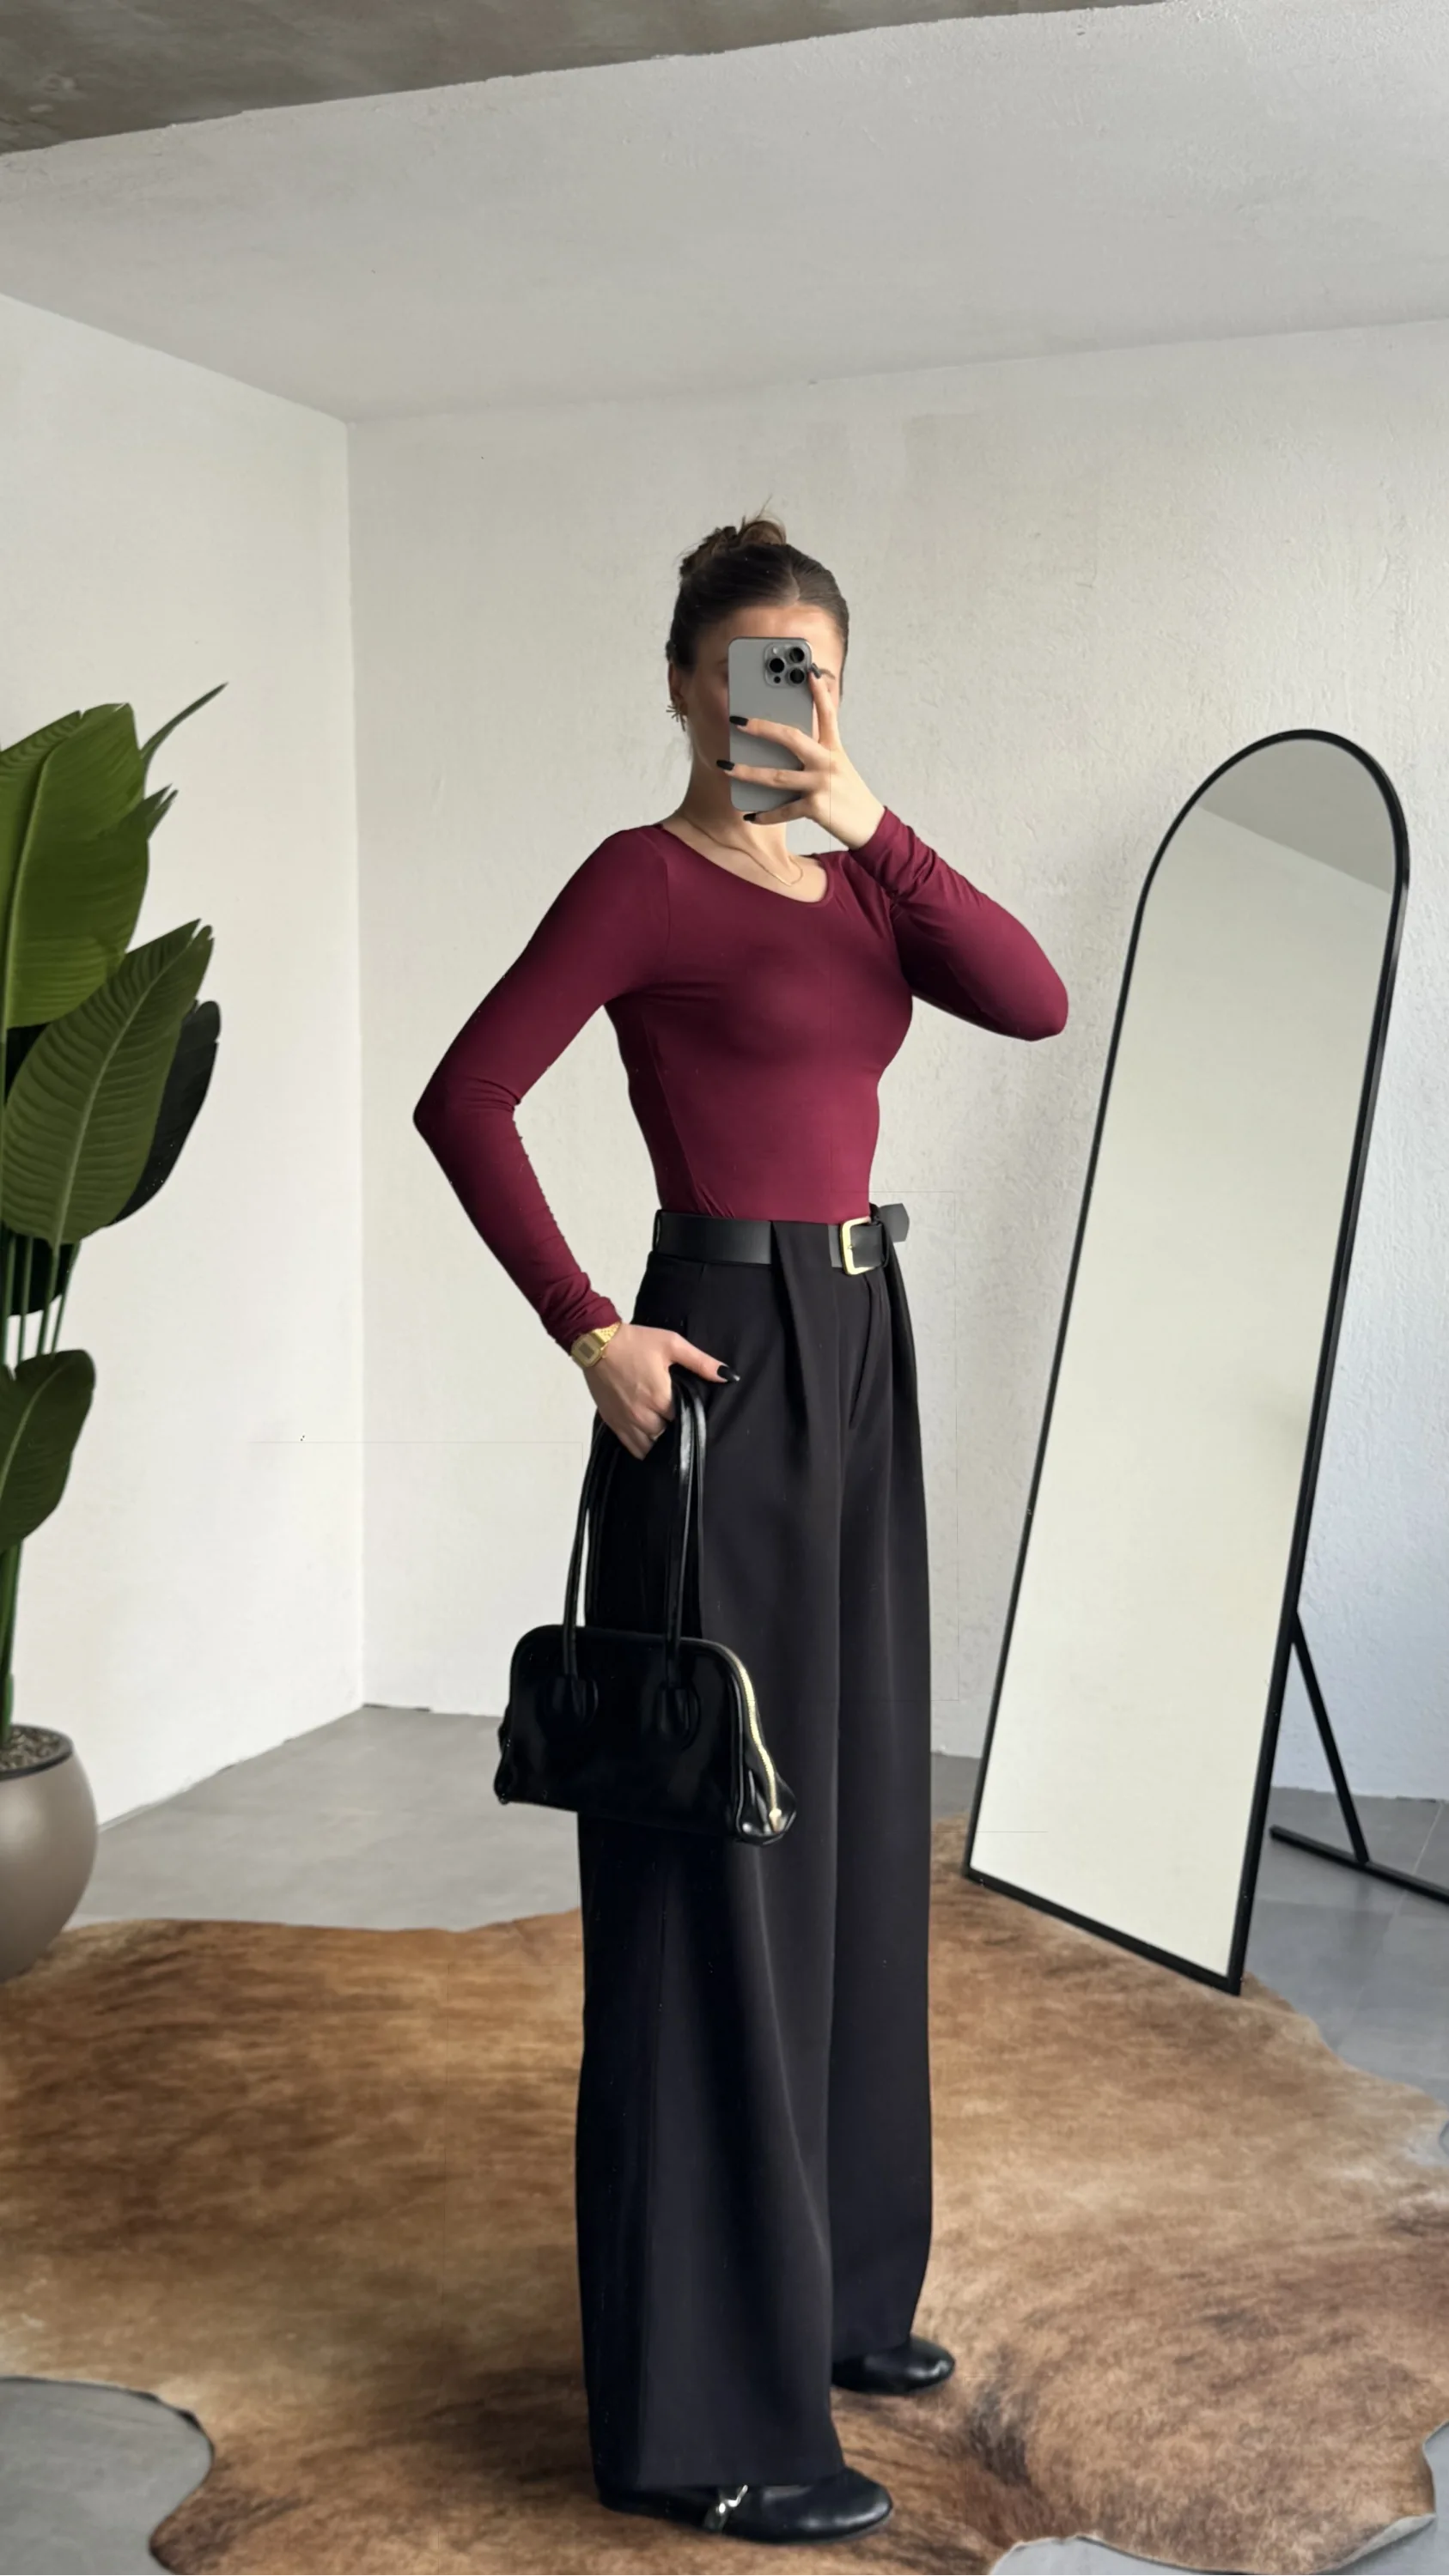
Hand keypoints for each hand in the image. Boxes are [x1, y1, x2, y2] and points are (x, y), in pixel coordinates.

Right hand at [584, 1320, 731, 1460]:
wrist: (597, 1342)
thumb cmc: (636, 1342)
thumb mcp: (672, 1345)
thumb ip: (702, 1362)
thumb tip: (729, 1375)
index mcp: (660, 1397)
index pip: (685, 1420)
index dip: (690, 1416)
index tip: (692, 1409)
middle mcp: (643, 1415)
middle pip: (667, 1436)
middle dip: (675, 1429)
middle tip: (679, 1418)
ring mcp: (626, 1421)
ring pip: (650, 1447)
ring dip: (660, 1441)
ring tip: (665, 1428)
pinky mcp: (613, 1423)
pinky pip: (632, 1447)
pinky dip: (643, 1447)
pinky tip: (650, 1438)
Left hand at [723, 665, 885, 849]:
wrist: (870, 825)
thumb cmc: (848, 794)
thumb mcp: (838, 766)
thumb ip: (817, 753)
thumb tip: (782, 748)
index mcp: (834, 749)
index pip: (827, 714)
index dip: (819, 691)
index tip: (809, 670)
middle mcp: (827, 762)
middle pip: (791, 738)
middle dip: (761, 729)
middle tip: (737, 721)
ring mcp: (821, 784)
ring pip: (777, 776)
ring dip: (748, 773)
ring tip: (727, 769)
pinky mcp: (816, 808)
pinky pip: (783, 810)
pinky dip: (765, 815)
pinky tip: (749, 815)